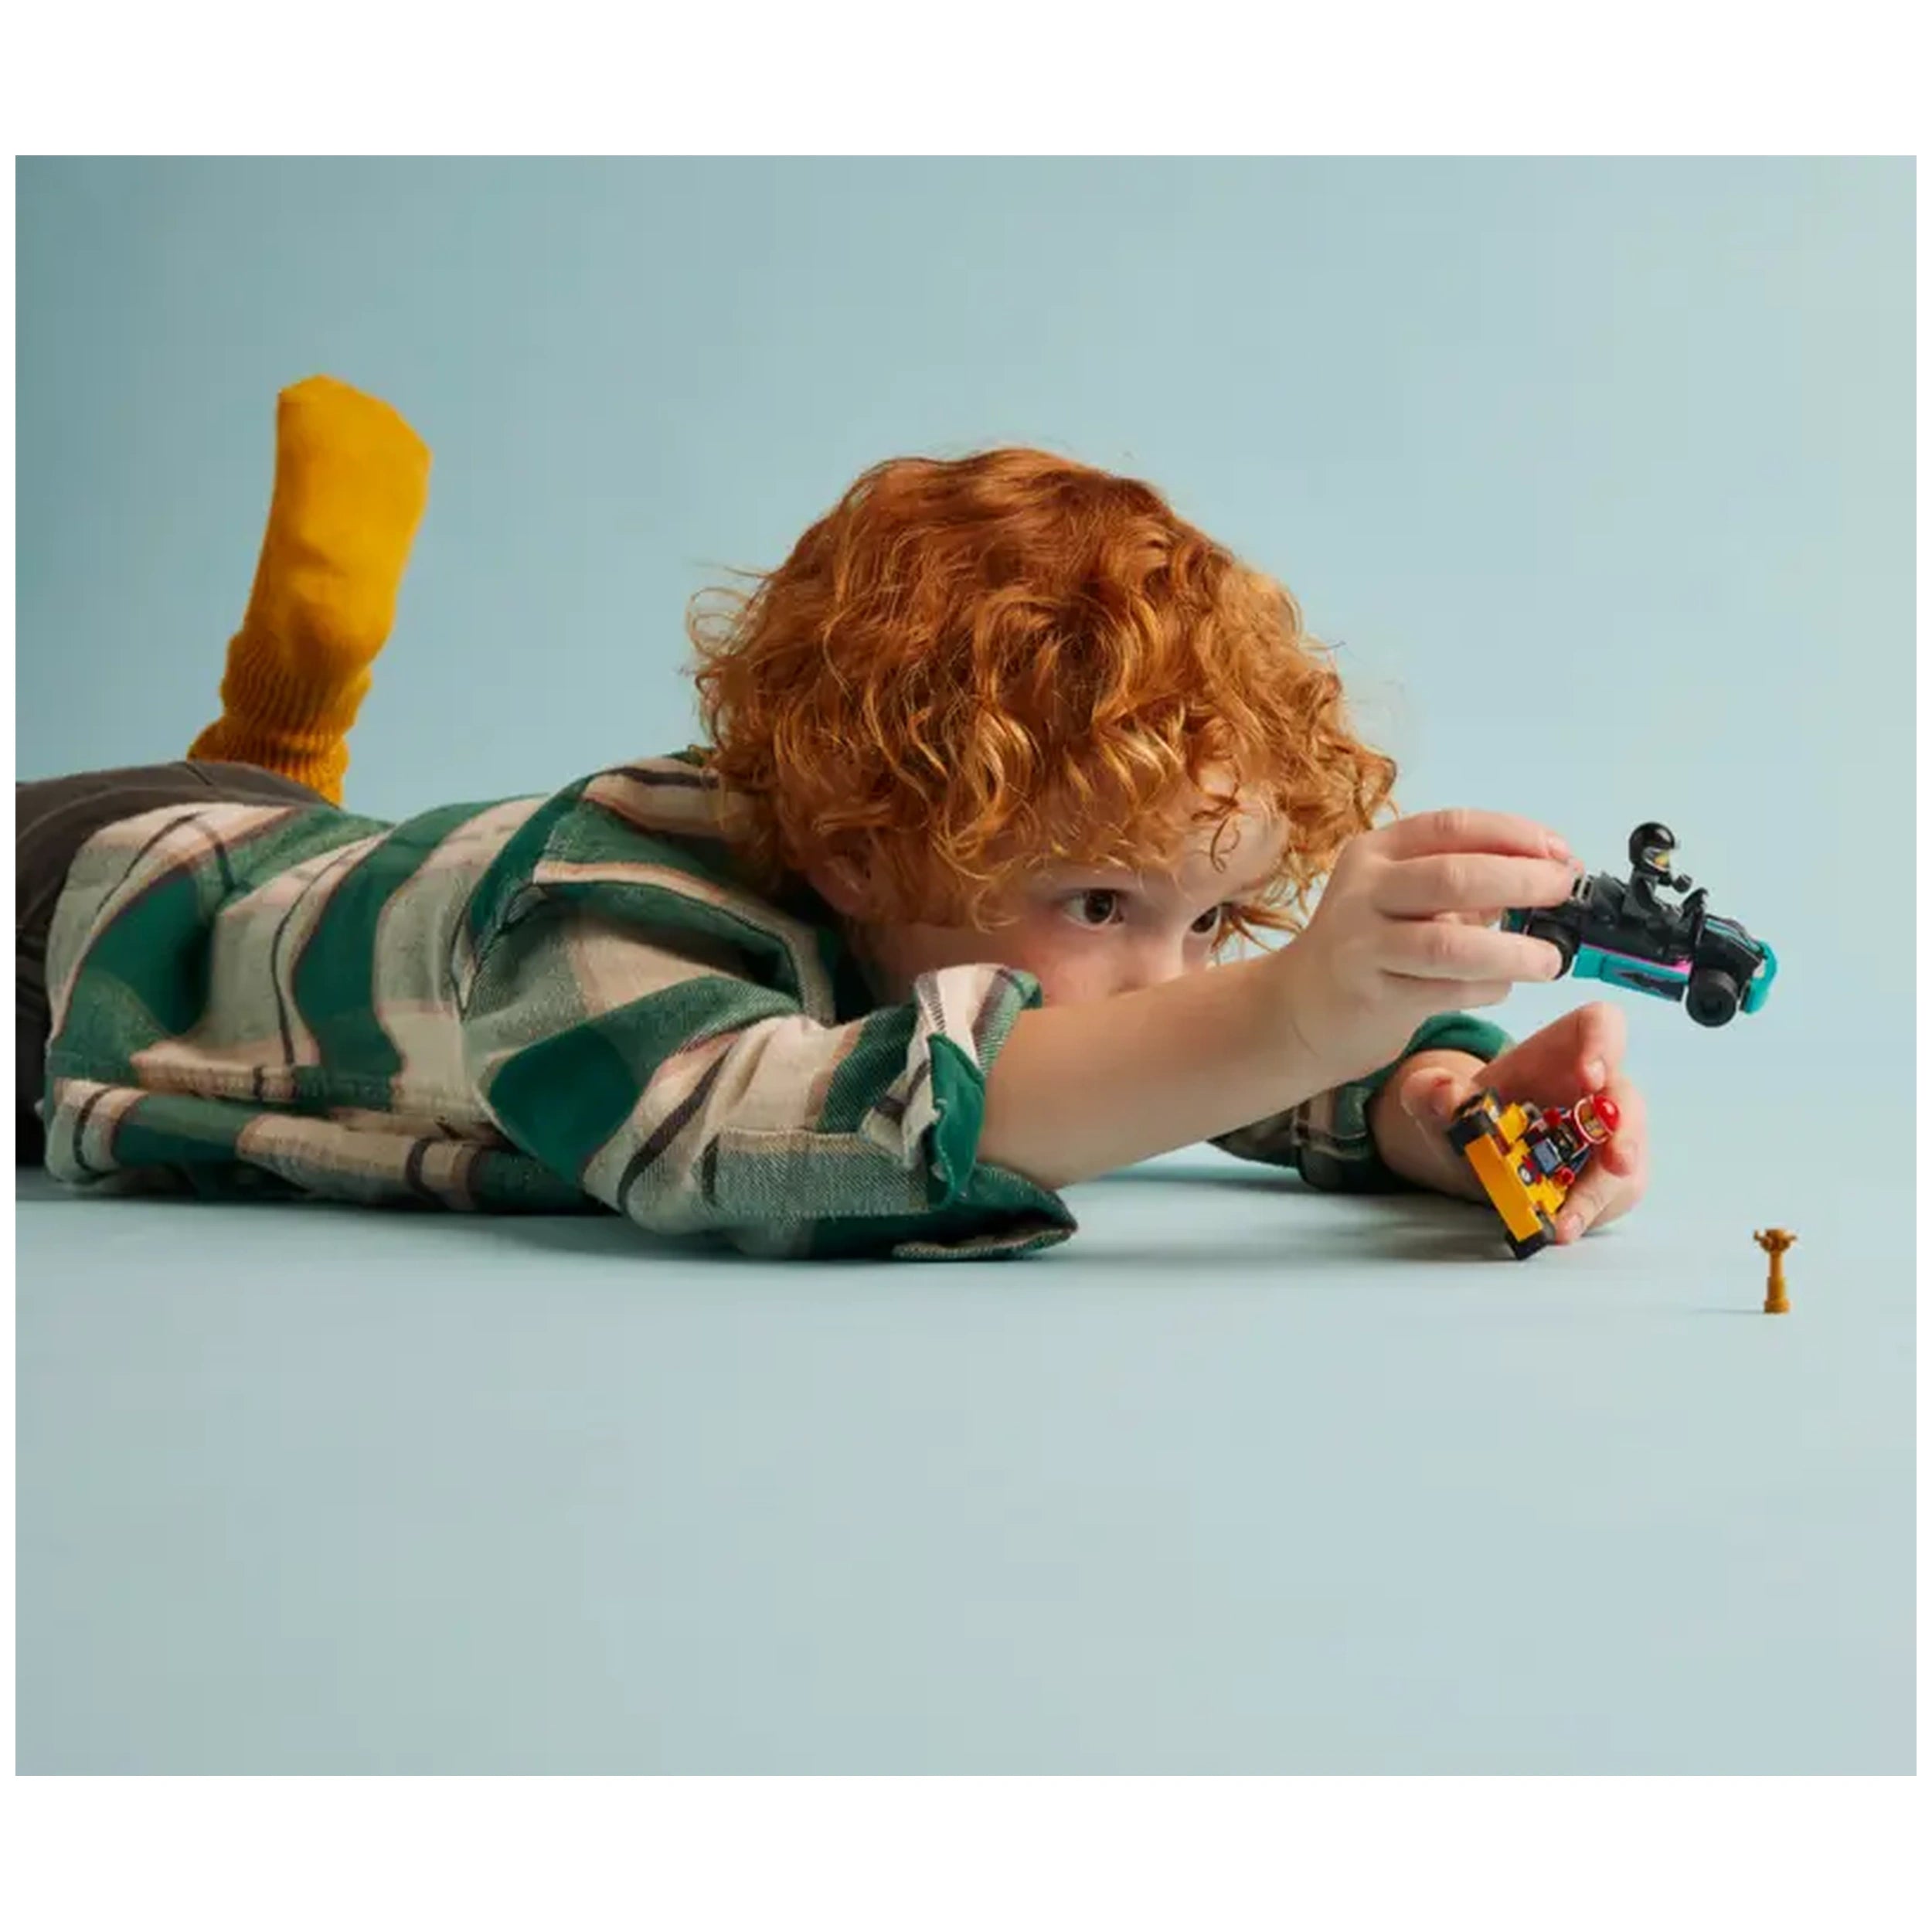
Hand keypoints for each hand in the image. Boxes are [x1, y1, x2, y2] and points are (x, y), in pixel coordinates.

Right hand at [1271, 808, 1581, 1088]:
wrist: (1299, 1008)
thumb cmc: (1370, 944)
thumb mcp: (1406, 897)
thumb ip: (1468, 882)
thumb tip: (1550, 870)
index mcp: (1376, 852)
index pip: (1452, 827)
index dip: (1514, 835)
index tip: (1561, 853)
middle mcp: (1362, 890)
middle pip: (1453, 877)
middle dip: (1522, 881)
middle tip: (1565, 894)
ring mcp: (1361, 944)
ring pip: (1450, 945)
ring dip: (1512, 951)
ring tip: (1550, 959)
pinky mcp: (1370, 996)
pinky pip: (1444, 991)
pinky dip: (1486, 988)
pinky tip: (1502, 986)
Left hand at [1370, 1001, 1649, 1242]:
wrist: (1477, 1154)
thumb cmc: (1474, 1111)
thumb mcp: (1439, 1099)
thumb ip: (1430, 1091)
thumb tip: (1445, 1095)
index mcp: (1565, 1051)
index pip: (1602, 1025)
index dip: (1603, 1044)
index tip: (1588, 1075)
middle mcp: (1598, 1090)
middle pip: (1626, 1101)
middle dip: (1624, 1132)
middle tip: (1615, 1162)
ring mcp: (1609, 1137)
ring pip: (1626, 1157)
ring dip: (1601, 1190)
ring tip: (1565, 1222)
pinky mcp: (1611, 1179)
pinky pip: (1610, 1195)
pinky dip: (1585, 1213)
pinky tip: (1559, 1227)